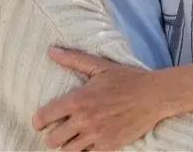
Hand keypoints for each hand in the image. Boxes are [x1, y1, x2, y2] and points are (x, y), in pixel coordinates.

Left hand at [32, 48, 169, 150]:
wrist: (154, 96)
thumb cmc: (128, 79)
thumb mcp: (100, 66)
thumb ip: (74, 59)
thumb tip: (51, 51)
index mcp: (78, 100)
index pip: (44, 117)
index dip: (39, 121)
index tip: (41, 122)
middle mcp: (83, 120)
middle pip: (53, 140)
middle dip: (52, 136)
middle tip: (58, 131)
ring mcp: (96, 135)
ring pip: (68, 151)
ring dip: (68, 145)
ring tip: (72, 138)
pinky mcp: (108, 146)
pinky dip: (86, 150)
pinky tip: (89, 142)